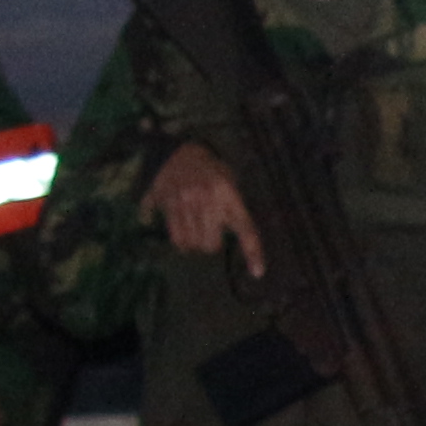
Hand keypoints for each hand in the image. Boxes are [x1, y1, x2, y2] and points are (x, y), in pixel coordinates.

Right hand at [157, 144, 265, 273]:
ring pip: (192, 243)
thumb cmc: (212, 173)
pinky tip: (183, 233)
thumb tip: (240, 245)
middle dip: (212, 245)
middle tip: (210, 233)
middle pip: (212, 245)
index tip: (258, 273)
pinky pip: (175, 237)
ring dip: (194, 244)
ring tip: (195, 230)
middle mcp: (208, 199)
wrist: (179, 152)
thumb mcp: (231, 185)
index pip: (246, 229)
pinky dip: (180, 242)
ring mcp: (186, 201)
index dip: (253, 253)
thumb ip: (235, 212)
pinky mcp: (167, 204)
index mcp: (230, 195)